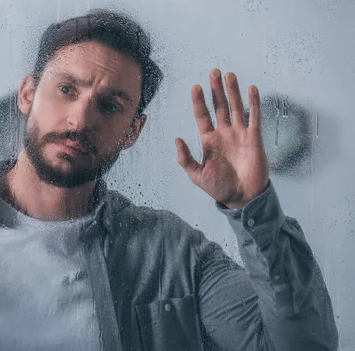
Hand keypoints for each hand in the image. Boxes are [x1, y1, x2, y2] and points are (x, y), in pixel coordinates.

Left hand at [175, 68, 269, 208]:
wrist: (242, 198)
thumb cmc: (218, 187)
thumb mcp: (197, 175)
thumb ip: (186, 158)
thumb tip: (177, 140)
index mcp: (209, 140)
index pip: (202, 116)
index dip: (199, 102)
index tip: (195, 87)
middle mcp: (224, 133)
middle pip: (219, 106)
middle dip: (216, 90)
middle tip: (213, 71)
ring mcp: (239, 134)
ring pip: (235, 107)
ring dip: (233, 91)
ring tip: (228, 75)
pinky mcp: (254, 138)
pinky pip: (254, 117)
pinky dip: (254, 103)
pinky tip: (251, 89)